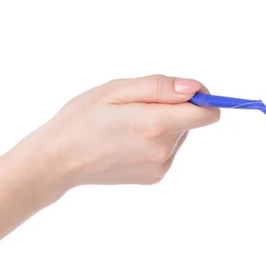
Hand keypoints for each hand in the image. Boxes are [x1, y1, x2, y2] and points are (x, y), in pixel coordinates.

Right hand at [26, 75, 219, 189]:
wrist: (59, 160)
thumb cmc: (83, 118)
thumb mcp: (117, 90)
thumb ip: (160, 87)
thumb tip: (195, 89)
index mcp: (155, 125)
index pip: (206, 114)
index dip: (202, 98)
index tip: (185, 90)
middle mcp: (163, 150)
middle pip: (192, 121)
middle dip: (174, 108)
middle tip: (137, 107)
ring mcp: (161, 166)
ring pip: (180, 135)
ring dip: (164, 125)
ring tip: (129, 124)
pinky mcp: (156, 177)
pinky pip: (168, 150)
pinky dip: (156, 140)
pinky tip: (129, 140)